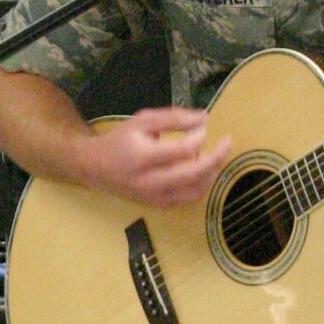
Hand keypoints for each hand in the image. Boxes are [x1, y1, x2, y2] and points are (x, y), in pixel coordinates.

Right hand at [87, 104, 231, 205]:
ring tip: (211, 155)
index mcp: (144, 157)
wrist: (96, 169)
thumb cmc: (121, 141)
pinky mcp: (159, 206)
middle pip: (195, 174)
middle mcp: (151, 182)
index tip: (204, 126)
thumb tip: (204, 119)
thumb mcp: (143, 121)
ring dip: (210, 172)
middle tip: (227, 142)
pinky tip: (200, 170)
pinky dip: (200, 184)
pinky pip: (189, 198)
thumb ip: (173, 118)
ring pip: (196, 190)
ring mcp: (156, 197)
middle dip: (216, 157)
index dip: (199, 137)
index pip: (183, 150)